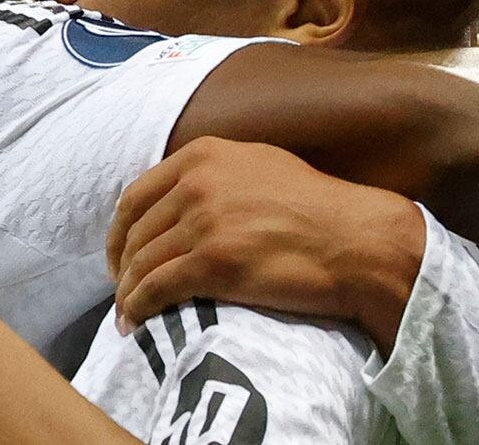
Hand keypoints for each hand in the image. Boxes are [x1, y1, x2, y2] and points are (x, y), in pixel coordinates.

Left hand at [106, 137, 425, 352]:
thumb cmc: (319, 210)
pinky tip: (137, 323)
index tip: (122, 255)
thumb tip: (181, 196)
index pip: (136, 195)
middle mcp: (197, 183)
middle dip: (122, 266)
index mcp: (204, 156)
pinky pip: (155, 289)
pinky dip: (138, 308)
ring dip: (127, 294)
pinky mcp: (213, 263)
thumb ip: (216, 174)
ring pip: (141, 262)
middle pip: (135, 231)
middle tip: (124, 291)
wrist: (358, 242)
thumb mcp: (260, 167)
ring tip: (127, 316)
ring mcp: (203, 222)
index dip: (121, 231)